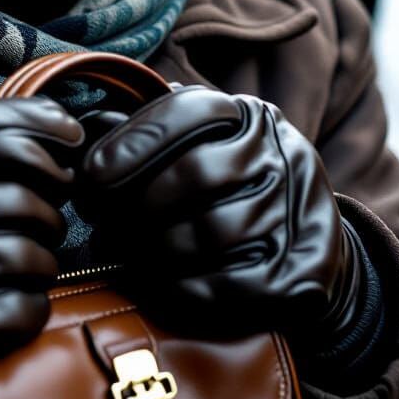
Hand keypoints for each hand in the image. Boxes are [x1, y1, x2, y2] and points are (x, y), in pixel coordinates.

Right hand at [0, 96, 83, 388]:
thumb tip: (69, 127)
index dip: (45, 129)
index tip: (74, 140)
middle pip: (21, 198)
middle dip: (50, 209)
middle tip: (43, 218)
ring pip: (29, 257)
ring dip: (44, 259)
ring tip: (28, 258)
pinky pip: (21, 310)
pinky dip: (34, 303)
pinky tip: (17, 295)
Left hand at [78, 87, 360, 341]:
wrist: (306, 247)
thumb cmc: (232, 188)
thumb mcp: (203, 143)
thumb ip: (153, 131)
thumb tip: (95, 121)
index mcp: (251, 116)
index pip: (188, 111)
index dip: (132, 141)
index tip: (91, 175)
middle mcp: (280, 156)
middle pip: (196, 174)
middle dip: (139, 204)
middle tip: (104, 227)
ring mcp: (295, 214)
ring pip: (210, 232)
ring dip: (155, 249)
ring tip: (130, 256)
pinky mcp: (299, 274)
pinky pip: (226, 284)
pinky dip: (180, 288)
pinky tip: (160, 284)